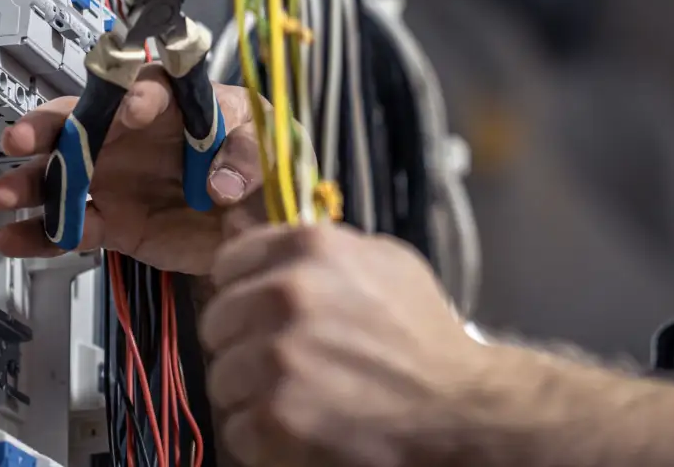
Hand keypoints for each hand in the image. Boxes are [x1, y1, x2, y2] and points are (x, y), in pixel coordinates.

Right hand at [0, 67, 265, 273]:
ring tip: (1, 193)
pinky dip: (41, 234)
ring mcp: (119, 179)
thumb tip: (223, 182)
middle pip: (84, 122)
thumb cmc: (265, 164)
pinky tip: (14, 236)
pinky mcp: (115, 221)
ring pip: (64, 174)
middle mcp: (137, 136)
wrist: (262, 222)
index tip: (132, 108)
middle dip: (49, 127)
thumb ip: (248, 157)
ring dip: (30, 182)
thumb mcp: (270, 146)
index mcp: (177, 104)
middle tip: (23, 138)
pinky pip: (71, 226)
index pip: (150, 88)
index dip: (138, 95)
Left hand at [201, 215, 486, 466]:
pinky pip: (235, 428)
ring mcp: (277, 357)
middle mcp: (288, 294)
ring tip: (299, 396)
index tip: (258, 309)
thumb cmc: (423, 334)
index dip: (243, 288)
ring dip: (252, 392)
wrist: (456, 406)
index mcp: (312, 247)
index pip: (229, 262)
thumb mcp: (386, 261)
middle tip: (285, 360)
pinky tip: (303, 426)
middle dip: (244, 342)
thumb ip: (325, 247)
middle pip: (216, 321)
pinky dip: (263, 436)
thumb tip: (263, 237)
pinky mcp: (274, 417)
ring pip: (221, 377)